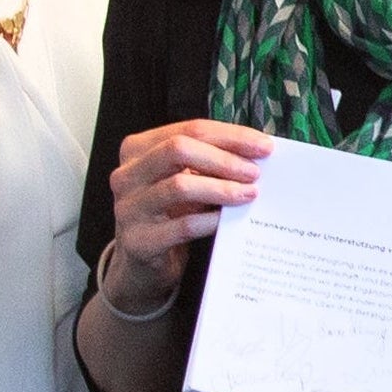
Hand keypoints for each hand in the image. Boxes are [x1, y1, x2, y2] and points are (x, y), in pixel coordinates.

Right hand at [102, 118, 270, 311]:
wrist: (142, 262)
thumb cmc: (169, 214)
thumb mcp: (183, 181)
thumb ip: (208, 163)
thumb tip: (256, 154)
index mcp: (137, 150)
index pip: (188, 129)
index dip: (230, 136)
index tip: (264, 146)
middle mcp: (127, 175)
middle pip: (178, 149)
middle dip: (224, 159)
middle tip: (255, 172)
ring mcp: (129, 208)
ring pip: (179, 186)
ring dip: (222, 188)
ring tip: (250, 194)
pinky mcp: (139, 241)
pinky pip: (183, 226)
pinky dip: (212, 220)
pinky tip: (231, 220)